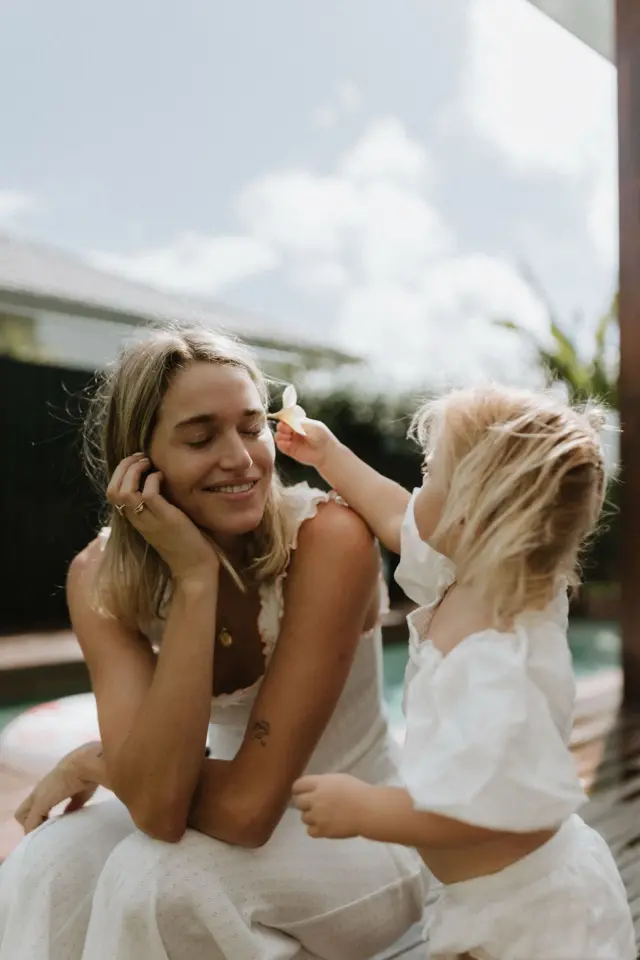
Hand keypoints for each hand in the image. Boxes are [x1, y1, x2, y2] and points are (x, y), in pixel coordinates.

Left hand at [15, 743, 103, 833]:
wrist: (84, 764)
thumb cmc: (86, 774)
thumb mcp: (80, 794)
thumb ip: (72, 805)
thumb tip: (68, 815)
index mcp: (49, 786)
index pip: (34, 804)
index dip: (39, 816)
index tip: (49, 824)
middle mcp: (39, 791)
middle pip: (22, 811)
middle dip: (31, 822)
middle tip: (44, 830)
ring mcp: (37, 796)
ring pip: (21, 815)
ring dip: (31, 826)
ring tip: (44, 833)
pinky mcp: (40, 803)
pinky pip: (30, 823)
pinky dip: (35, 831)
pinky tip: (45, 836)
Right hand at [107, 453, 219, 582]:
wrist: (195, 570)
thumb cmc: (184, 545)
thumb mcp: (163, 523)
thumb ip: (155, 507)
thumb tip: (155, 482)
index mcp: (135, 521)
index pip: (111, 494)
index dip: (119, 474)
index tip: (135, 463)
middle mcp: (138, 521)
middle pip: (112, 491)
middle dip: (123, 467)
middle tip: (141, 457)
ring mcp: (150, 521)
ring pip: (125, 492)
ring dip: (134, 471)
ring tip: (148, 462)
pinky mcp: (166, 520)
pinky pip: (149, 495)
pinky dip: (153, 480)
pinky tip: (163, 477)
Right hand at [274, 420, 337, 472]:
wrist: (325, 451)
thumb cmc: (321, 436)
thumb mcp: (311, 425)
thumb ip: (298, 422)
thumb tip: (285, 419)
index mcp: (298, 423)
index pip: (286, 418)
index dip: (284, 418)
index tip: (286, 420)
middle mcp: (293, 431)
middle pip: (280, 426)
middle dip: (282, 427)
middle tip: (289, 430)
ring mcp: (291, 440)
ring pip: (278, 436)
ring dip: (281, 435)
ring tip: (289, 437)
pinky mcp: (289, 450)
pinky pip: (280, 445)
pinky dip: (281, 443)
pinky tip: (288, 443)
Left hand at [292, 773, 371, 838]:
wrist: (369, 810)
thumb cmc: (358, 791)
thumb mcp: (338, 779)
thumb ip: (323, 783)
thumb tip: (314, 788)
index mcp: (320, 784)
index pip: (298, 785)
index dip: (298, 789)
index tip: (301, 792)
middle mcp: (315, 799)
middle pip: (298, 802)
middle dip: (304, 803)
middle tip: (313, 805)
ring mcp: (317, 816)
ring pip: (303, 817)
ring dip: (311, 816)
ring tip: (323, 816)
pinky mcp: (322, 831)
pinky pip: (310, 831)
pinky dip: (315, 829)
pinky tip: (324, 825)